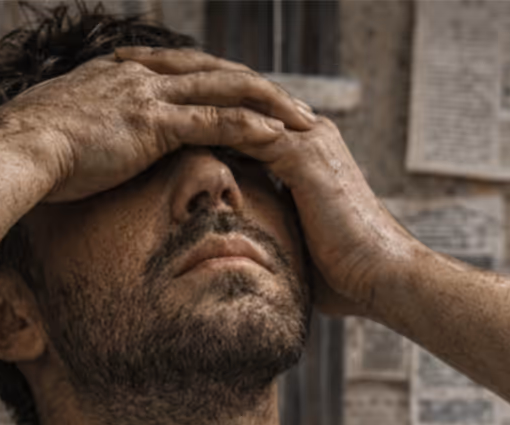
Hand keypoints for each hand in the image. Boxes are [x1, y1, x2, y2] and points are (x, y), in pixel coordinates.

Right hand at [0, 49, 317, 203]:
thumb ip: (100, 132)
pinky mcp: (154, 122)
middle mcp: (141, 74)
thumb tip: (104, 152)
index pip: (191, 71)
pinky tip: (279, 138)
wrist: (13, 151)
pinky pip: (215, 120)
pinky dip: (250, 126)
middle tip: (302, 107)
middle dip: (265, 88)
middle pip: (219, 72)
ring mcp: (149, 94)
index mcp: (124, 73)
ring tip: (307, 122)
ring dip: (272, 104)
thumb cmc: (35, 153)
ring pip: (227, 89)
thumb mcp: (72, 132)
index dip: (230, 83)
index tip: (260, 99)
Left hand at [111, 47, 421, 317]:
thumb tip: (242, 248)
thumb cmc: (345, 275)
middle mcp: (304, 131)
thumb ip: (271, 227)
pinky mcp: (303, 156)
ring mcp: (306, 139)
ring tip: (132, 75)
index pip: (237, 107)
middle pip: (230, 87)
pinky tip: (159, 113)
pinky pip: (242, 124)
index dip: (191, 96)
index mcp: (303, 146)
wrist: (384, 278)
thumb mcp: (298, 241)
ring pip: (231, 95)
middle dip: (176, 72)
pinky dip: (199, 116)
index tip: (145, 92)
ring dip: (179, 84)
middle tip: (124, 60)